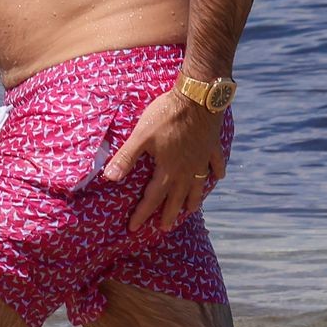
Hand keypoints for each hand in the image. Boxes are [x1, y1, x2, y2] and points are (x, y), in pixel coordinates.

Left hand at [102, 90, 226, 231]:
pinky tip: (217, 177)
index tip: (133, 228)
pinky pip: (216, 164)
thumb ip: (126, 157)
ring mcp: (202, 159)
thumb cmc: (167, 115)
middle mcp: (186, 170)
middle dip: (169, 214)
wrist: (198, 97)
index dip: (142, 214)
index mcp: (168, 170)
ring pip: (198, 186)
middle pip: (177, 198)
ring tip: (191, 210)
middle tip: (164, 228)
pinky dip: (216, 172)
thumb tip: (109, 177)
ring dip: (193, 200)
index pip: (152, 198)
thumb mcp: (141, 135)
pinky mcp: (212, 147)